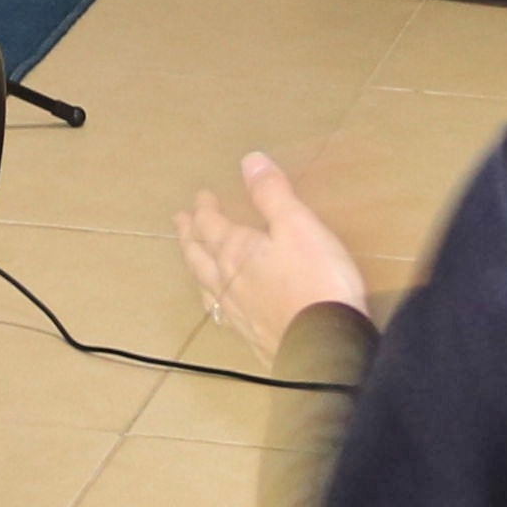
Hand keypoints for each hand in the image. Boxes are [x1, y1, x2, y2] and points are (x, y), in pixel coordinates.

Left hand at [177, 150, 368, 348]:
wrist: (326, 346)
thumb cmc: (316, 280)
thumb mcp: (298, 225)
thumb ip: (272, 194)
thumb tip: (249, 160)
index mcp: (235, 251)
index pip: (210, 225)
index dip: (203, 210)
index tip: (199, 198)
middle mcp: (227, 282)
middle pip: (199, 256)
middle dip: (190, 236)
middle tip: (180, 223)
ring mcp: (237, 313)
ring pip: (205, 286)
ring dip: (196, 268)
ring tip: (193, 260)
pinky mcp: (252, 338)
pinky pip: (222, 313)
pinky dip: (216, 299)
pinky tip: (224, 307)